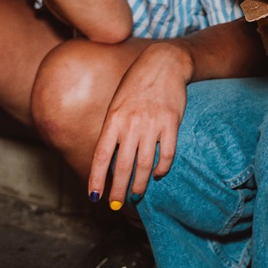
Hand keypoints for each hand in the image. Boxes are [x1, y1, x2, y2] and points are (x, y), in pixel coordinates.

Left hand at [87, 41, 193, 207]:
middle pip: (123, 166)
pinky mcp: (172, 122)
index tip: (95, 197)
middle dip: (119, 190)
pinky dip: (162, 167)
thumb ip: (114, 129)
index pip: (101, 157)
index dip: (97, 179)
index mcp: (113, 119)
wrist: (163, 63)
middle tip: (117, 205)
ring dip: (140, 183)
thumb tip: (109, 160)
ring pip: (145, 164)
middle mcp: (131, 124)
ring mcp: (152, 124)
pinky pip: (167, 153)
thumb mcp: (117, 104)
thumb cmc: (136, 84)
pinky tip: (158, 173)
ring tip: (137, 194)